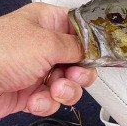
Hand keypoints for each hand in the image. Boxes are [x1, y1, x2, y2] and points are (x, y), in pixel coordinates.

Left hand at [0, 3, 96, 117]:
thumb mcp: (46, 43)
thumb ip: (76, 47)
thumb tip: (91, 52)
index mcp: (47, 22)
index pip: (81, 30)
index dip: (91, 45)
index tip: (95, 56)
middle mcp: (43, 45)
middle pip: (79, 61)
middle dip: (79, 74)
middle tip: (73, 75)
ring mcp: (37, 70)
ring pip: (69, 84)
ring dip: (66, 91)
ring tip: (54, 90)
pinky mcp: (30, 92)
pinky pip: (52, 100)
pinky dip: (47, 103)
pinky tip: (36, 99)